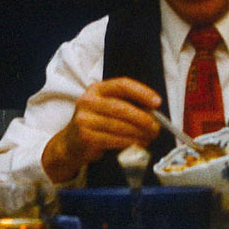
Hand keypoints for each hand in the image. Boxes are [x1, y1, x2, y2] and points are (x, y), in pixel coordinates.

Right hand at [42, 77, 161, 182]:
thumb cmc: (97, 123)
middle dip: (142, 118)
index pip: (122, 85)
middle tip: (156, 127)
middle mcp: (88, 100)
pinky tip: (137, 143)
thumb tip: (154, 114)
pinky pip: (112, 139)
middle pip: (121, 107)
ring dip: (138, 133)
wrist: (71, 143)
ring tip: (149, 137)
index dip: (142, 92)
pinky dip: (128, 142)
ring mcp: (84, 118)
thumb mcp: (108, 108)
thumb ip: (128, 106)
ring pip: (118, 125)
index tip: (157, 102)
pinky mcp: (85, 136)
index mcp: (97, 89)